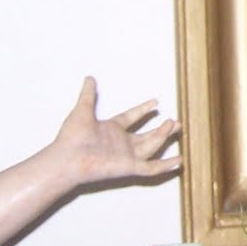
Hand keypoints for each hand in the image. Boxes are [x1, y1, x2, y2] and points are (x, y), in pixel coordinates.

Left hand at [51, 77, 180, 186]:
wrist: (67, 158)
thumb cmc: (71, 137)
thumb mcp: (82, 110)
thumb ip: (88, 94)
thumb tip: (89, 77)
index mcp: (111, 130)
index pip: (131, 118)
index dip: (143, 110)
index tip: (155, 102)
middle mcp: (121, 143)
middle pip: (147, 135)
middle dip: (162, 129)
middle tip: (176, 122)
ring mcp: (126, 156)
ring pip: (152, 146)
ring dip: (163, 136)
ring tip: (174, 124)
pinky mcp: (129, 167)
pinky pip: (151, 168)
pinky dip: (165, 165)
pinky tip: (179, 160)